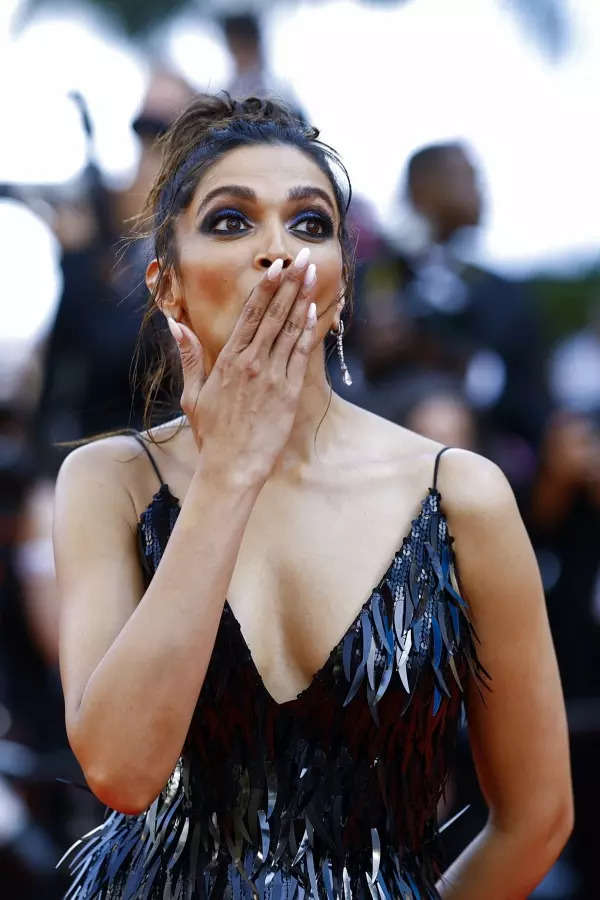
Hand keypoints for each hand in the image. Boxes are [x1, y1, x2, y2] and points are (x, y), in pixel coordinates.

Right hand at [167, 248, 318, 487]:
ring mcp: (272, 377)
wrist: (232, 467)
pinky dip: (307, 331)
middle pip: (274, 314)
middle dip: (289, 283)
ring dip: (303, 299)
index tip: (276, 266)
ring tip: (312, 274)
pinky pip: (299, 355)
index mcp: (228, 360)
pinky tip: (314, 311)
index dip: (265, 288)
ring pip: (290, 329)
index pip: (250, 315)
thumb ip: (189, 355)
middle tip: (302, 257)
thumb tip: (175, 323)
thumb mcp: (193, 394)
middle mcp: (251, 363)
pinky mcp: (288, 393)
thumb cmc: (212, 434)